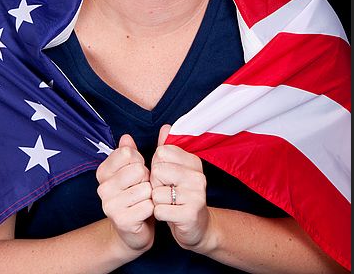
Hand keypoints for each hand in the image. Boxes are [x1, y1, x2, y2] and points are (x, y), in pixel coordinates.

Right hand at [96, 134, 153, 253]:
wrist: (134, 229)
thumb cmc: (136, 195)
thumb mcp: (133, 170)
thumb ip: (131, 152)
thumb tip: (126, 136)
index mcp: (103, 172)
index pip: (127, 153)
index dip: (139, 161)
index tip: (136, 172)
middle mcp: (102, 188)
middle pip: (138, 169)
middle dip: (147, 178)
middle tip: (141, 188)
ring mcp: (110, 205)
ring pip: (145, 188)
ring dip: (150, 194)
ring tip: (143, 200)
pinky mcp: (121, 221)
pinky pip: (148, 206)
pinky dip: (152, 209)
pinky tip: (144, 213)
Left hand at [151, 124, 211, 250]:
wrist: (197, 226)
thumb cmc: (181, 195)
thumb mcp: (176, 169)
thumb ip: (168, 148)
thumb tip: (166, 127)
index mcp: (194, 161)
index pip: (161, 153)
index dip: (157, 166)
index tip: (167, 176)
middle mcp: (197, 176)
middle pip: (157, 171)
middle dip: (155, 184)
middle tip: (167, 192)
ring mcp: (196, 195)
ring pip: (156, 193)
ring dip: (158, 201)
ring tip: (170, 204)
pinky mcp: (190, 215)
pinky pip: (159, 211)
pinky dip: (160, 215)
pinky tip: (170, 215)